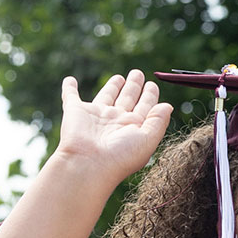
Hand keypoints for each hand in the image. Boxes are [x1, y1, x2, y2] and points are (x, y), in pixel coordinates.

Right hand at [50, 69, 175, 187]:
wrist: (88, 164)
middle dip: (133, 86)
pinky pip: (70, 96)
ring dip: (112, 86)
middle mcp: (115, 121)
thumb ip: (158, 121)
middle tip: (138, 73)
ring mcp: (95, 116)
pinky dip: (69, 88)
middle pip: (127, 99)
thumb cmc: (121, 156)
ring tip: (120, 77)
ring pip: (106, 96)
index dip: (149, 95)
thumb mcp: (148, 139)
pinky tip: (70, 80)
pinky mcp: (75, 111)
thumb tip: (168, 105)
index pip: (144, 107)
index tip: (153, 85)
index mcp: (133, 127)